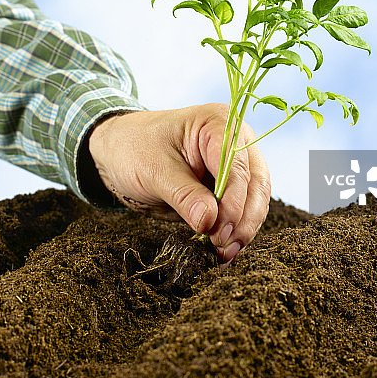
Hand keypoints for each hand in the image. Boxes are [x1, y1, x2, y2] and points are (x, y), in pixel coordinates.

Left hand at [87, 103, 270, 264]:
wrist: (120, 151)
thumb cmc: (135, 149)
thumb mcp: (155, 171)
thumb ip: (184, 195)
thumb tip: (210, 222)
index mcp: (219, 123)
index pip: (237, 165)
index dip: (234, 201)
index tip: (220, 232)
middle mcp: (236, 140)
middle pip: (255, 182)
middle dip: (243, 219)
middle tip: (224, 248)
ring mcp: (236, 162)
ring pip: (256, 199)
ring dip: (243, 229)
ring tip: (224, 255)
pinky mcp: (230, 185)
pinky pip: (243, 209)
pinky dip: (236, 230)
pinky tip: (222, 251)